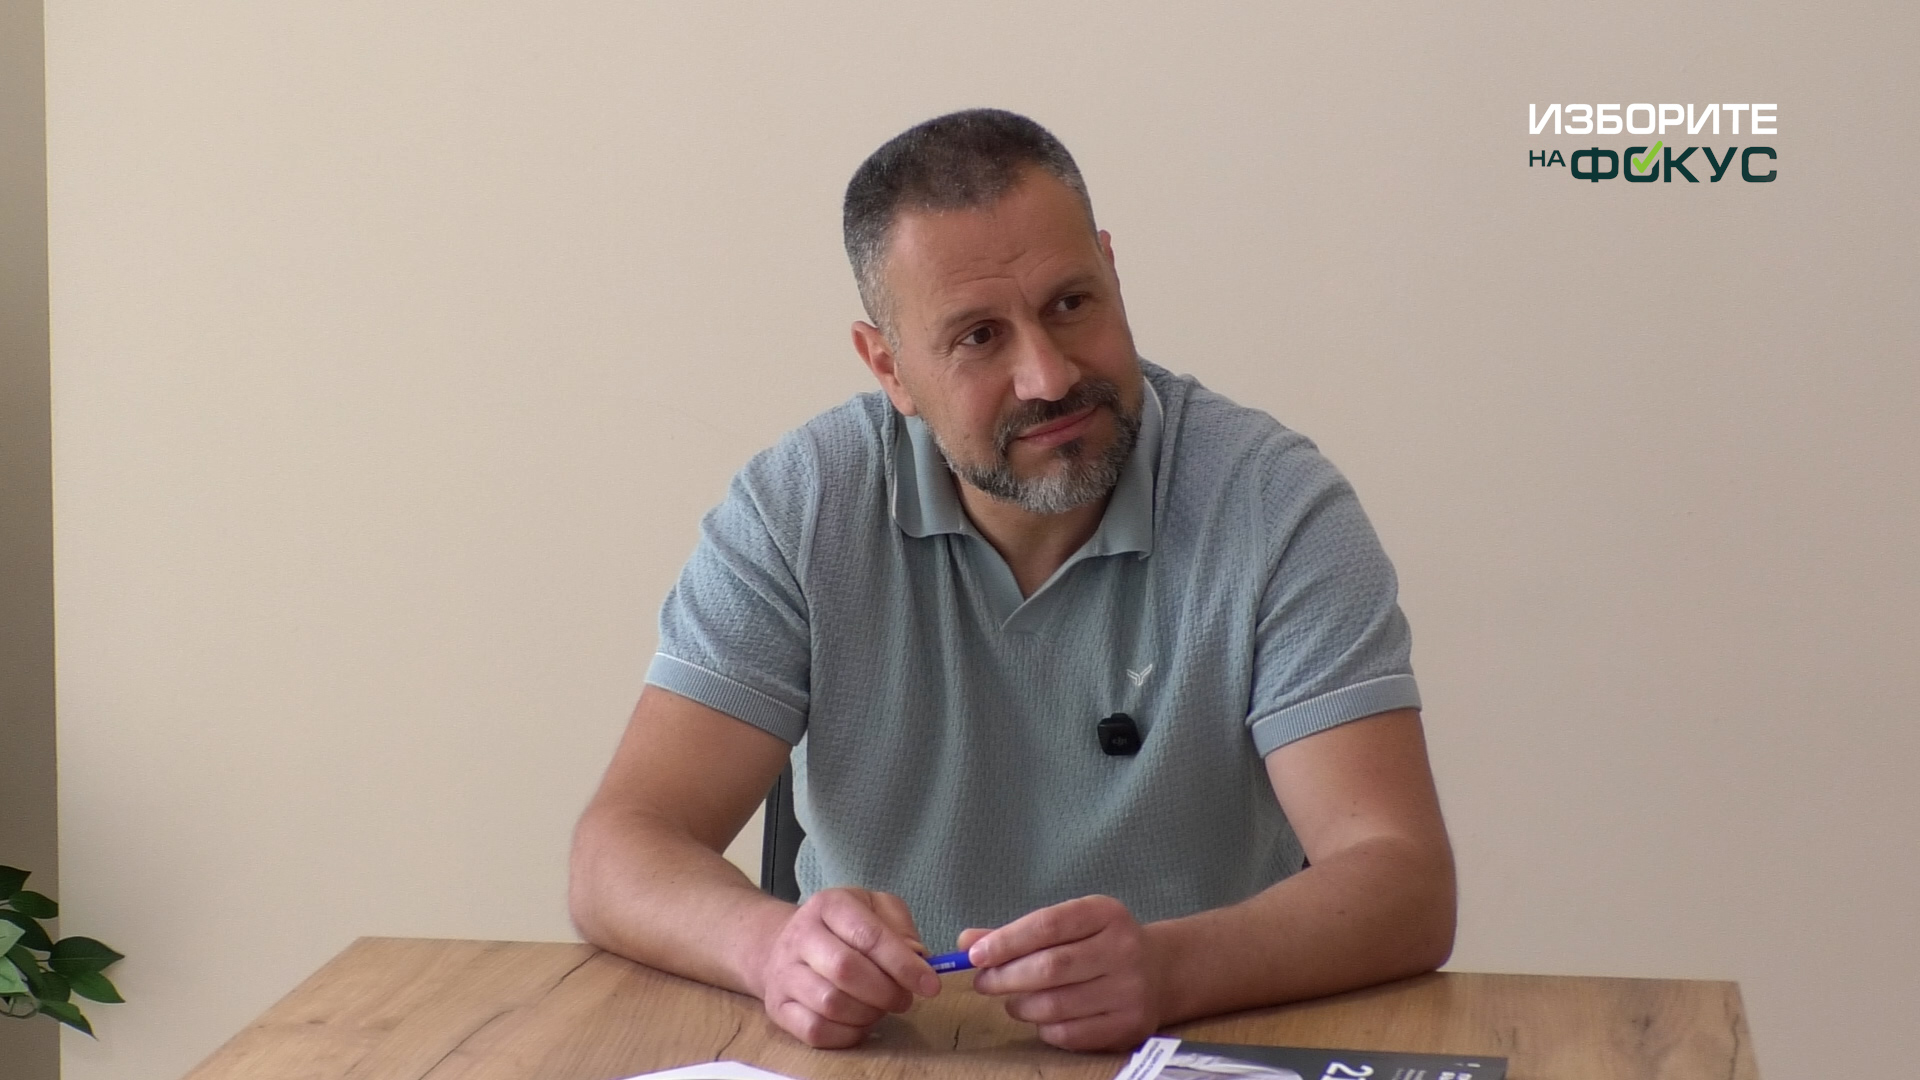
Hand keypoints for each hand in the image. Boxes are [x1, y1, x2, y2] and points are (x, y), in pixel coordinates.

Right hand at [752, 887, 940, 1047]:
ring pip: (831, 1004)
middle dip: (886, 991)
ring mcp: (785, 973)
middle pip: (846, 970)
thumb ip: (900, 927)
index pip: (868, 935)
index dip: (903, 964)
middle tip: (904, 999)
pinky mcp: (779, 1007)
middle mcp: (801, 935)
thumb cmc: (840, 928)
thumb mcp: (873, 908)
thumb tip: (918, 957)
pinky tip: (859, 1023)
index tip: (930, 985)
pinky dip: (846, 1034)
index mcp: (829, 905)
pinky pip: (815, 1031)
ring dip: (868, 1014)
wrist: (780, 945)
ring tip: (880, 1008)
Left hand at [960, 894, 1165, 1050]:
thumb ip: (1017, 932)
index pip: (1047, 925)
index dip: (1006, 941)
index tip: (975, 954)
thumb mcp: (1068, 925)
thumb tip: (966, 942)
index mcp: (1106, 914)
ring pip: (1055, 1005)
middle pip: (1049, 968)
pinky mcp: (1128, 1025)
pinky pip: (1069, 1034)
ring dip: (1020, 1005)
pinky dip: (1043, 1028)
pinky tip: (1040, 1017)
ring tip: (1012, 999)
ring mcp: (1129, 990)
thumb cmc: (1099, 944)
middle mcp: (1123, 949)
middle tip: (983, 982)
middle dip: (1005, 977)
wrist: (1160, 970)